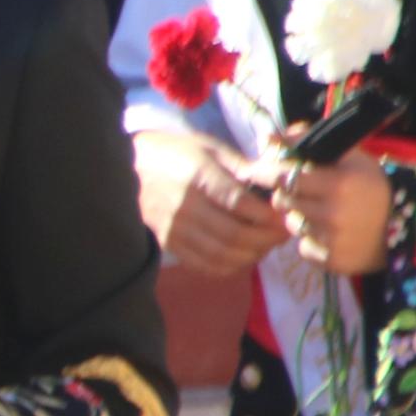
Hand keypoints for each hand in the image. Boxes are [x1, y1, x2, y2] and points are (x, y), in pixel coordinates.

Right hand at [135, 128, 281, 276]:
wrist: (129, 166)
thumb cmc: (175, 152)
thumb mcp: (210, 149)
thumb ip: (243, 168)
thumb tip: (279, 181)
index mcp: (198, 176)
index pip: (240, 204)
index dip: (269, 215)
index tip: (286, 215)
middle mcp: (185, 206)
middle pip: (235, 234)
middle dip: (267, 238)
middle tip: (283, 233)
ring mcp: (175, 228)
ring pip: (222, 254)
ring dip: (252, 254)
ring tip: (266, 244)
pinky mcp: (168, 243)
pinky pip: (205, 265)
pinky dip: (230, 266)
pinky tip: (243, 255)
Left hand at [273, 152, 394, 276]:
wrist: (403, 230)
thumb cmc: (369, 187)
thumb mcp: (349, 156)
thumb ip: (306, 141)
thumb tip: (267, 138)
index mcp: (339, 183)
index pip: (284, 177)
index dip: (269, 173)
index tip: (262, 171)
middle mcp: (334, 214)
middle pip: (282, 201)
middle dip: (284, 194)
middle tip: (296, 191)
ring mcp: (332, 241)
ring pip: (291, 224)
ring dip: (297, 216)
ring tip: (319, 212)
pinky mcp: (331, 261)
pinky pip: (303, 248)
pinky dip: (309, 240)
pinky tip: (328, 233)